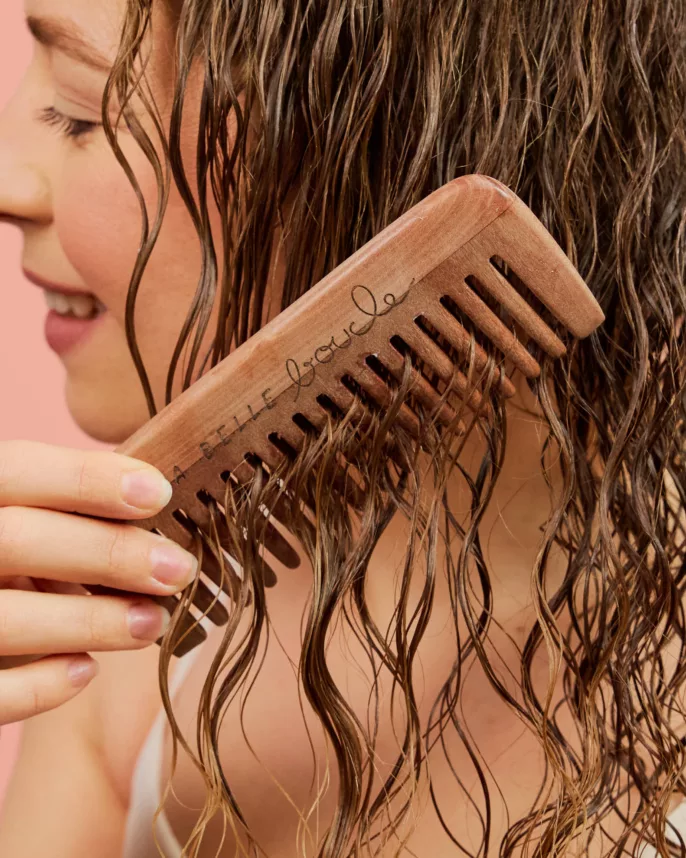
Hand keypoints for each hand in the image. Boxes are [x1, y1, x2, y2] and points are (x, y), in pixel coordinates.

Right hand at [0, 440, 196, 723]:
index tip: (159, 493)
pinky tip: (87, 669)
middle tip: (178, 569)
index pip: (16, 468)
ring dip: (94, 621)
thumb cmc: (7, 564)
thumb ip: (64, 512)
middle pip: (17, 540)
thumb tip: (156, 515)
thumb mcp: (22, 523)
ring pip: (7, 618)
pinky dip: (44, 683)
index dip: (87, 478)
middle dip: (110, 553)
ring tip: (153, 622)